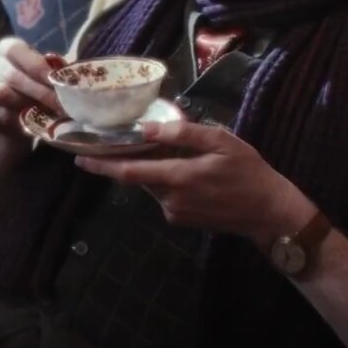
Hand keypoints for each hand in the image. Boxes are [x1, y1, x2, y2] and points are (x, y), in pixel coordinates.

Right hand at [0, 36, 64, 139]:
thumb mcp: (43, 76)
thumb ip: (52, 71)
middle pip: (12, 75)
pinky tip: (26, 123)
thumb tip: (68, 74)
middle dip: (39, 92)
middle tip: (59, 106)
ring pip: (1, 94)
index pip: (18, 51)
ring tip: (45, 114)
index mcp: (7, 47)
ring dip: (25, 105)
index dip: (38, 67)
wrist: (13, 115)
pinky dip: (12, 119)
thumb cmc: (33, 88)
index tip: (58, 83)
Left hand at [73, 119, 316, 245]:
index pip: (129, 173)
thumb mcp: (221, 142)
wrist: (269, 212)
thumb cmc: (248, 172)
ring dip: (152, 168)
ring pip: (152, 185)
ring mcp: (175, 213)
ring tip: (171, 151)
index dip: (102, 165)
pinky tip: (187, 171)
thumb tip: (146, 128)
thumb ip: (182, 133)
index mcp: (178, 179)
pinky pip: (164, 195)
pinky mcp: (181, 220)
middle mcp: (170, 200)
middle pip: (138, 177)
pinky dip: (166, 180)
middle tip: (120, 140)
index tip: (79, 157)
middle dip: (127, 159)